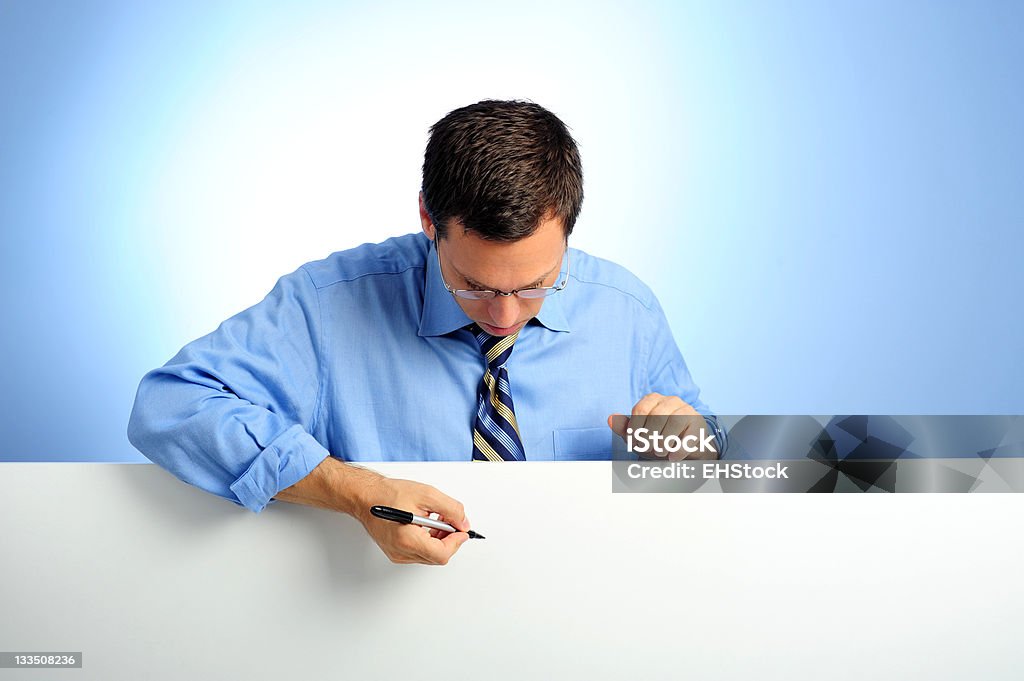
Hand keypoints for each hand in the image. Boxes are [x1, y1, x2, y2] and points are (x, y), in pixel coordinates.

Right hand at [354, 476, 471, 564]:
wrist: (366, 496)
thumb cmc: (388, 494)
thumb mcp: (427, 495)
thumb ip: (451, 509)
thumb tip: (463, 522)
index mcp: (408, 540)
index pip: (442, 554)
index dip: (456, 542)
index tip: (462, 530)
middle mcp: (401, 552)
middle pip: (437, 557)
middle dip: (449, 540)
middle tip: (452, 523)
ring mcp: (398, 554)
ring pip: (429, 556)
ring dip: (440, 541)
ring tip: (438, 521)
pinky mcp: (396, 552)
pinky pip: (420, 553)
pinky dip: (428, 542)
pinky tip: (427, 526)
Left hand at [607, 392, 717, 460]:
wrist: (684, 446)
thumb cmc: (657, 436)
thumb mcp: (638, 433)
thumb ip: (624, 427)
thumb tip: (610, 419)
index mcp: (653, 399)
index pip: (640, 409)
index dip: (635, 429)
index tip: (635, 443)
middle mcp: (671, 400)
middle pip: (657, 415)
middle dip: (649, 437)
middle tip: (648, 449)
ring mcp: (687, 410)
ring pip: (674, 421)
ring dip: (664, 442)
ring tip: (660, 452)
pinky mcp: (698, 423)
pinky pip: (689, 435)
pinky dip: (679, 450)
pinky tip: (672, 457)